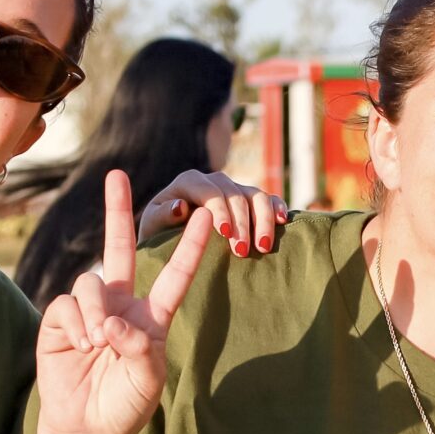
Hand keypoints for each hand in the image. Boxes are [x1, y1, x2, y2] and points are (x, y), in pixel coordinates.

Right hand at [34, 170, 213, 433]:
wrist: (86, 429)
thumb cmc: (125, 405)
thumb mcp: (148, 379)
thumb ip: (139, 346)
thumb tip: (110, 322)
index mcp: (151, 316)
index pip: (175, 275)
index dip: (190, 247)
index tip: (207, 216)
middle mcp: (119, 305)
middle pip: (119, 249)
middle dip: (117, 211)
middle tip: (116, 175)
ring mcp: (88, 311)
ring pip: (90, 283)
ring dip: (95, 312)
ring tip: (98, 343)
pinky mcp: (58, 321)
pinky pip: (65, 304)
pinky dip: (74, 324)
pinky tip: (80, 346)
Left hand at [138, 170, 287, 258]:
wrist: (172, 237)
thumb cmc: (159, 233)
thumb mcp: (153, 226)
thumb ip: (163, 215)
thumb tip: (181, 206)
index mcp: (189, 181)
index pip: (210, 191)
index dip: (220, 211)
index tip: (225, 234)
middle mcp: (214, 180)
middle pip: (236, 195)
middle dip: (241, 223)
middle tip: (241, 252)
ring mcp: (235, 189)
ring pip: (256, 196)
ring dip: (262, 220)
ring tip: (262, 247)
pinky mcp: (249, 199)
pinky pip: (269, 199)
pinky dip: (277, 208)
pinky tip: (281, 222)